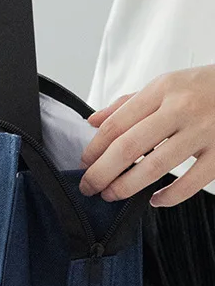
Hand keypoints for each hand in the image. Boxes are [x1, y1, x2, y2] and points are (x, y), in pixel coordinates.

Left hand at [79, 66, 214, 206]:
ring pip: (156, 166)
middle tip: (88, 187)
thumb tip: (93, 122)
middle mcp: (181, 109)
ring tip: (111, 195)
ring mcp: (204, 131)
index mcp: (162, 90)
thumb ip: (128, 105)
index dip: (95, 148)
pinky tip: (154, 200)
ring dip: (127, 186)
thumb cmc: (203, 87)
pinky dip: (170, 196)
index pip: (117, 123)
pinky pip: (192, 182)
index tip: (83, 163)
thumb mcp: (165, 85)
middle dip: (102, 172)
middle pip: (129, 147)